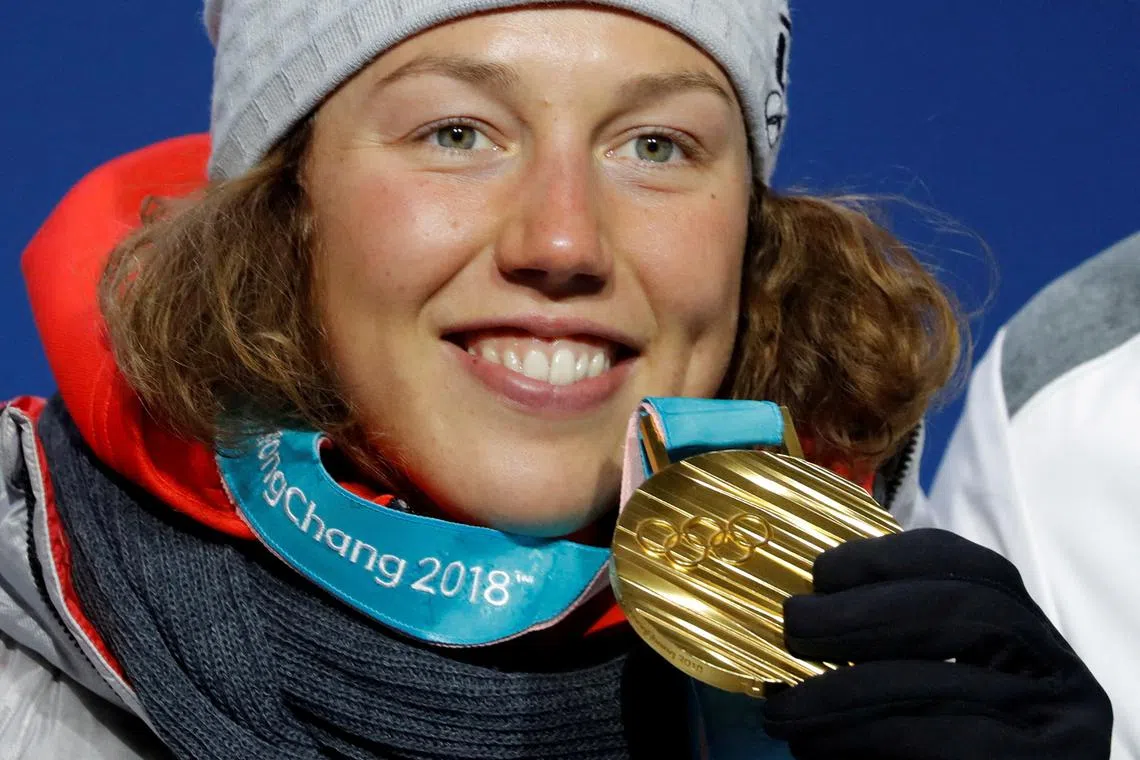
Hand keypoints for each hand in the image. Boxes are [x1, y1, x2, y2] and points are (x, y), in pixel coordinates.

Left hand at [762, 529, 1111, 759]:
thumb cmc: (932, 744)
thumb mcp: (925, 682)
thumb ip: (893, 641)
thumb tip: (811, 604)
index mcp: (1033, 633)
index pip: (974, 567)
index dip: (894, 559)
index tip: (823, 571)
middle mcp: (1062, 671)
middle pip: (965, 612)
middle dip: (863, 613)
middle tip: (794, 628)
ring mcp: (1063, 725)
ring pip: (939, 682)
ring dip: (842, 691)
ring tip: (783, 709)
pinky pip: (935, 742)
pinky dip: (862, 740)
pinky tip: (815, 747)